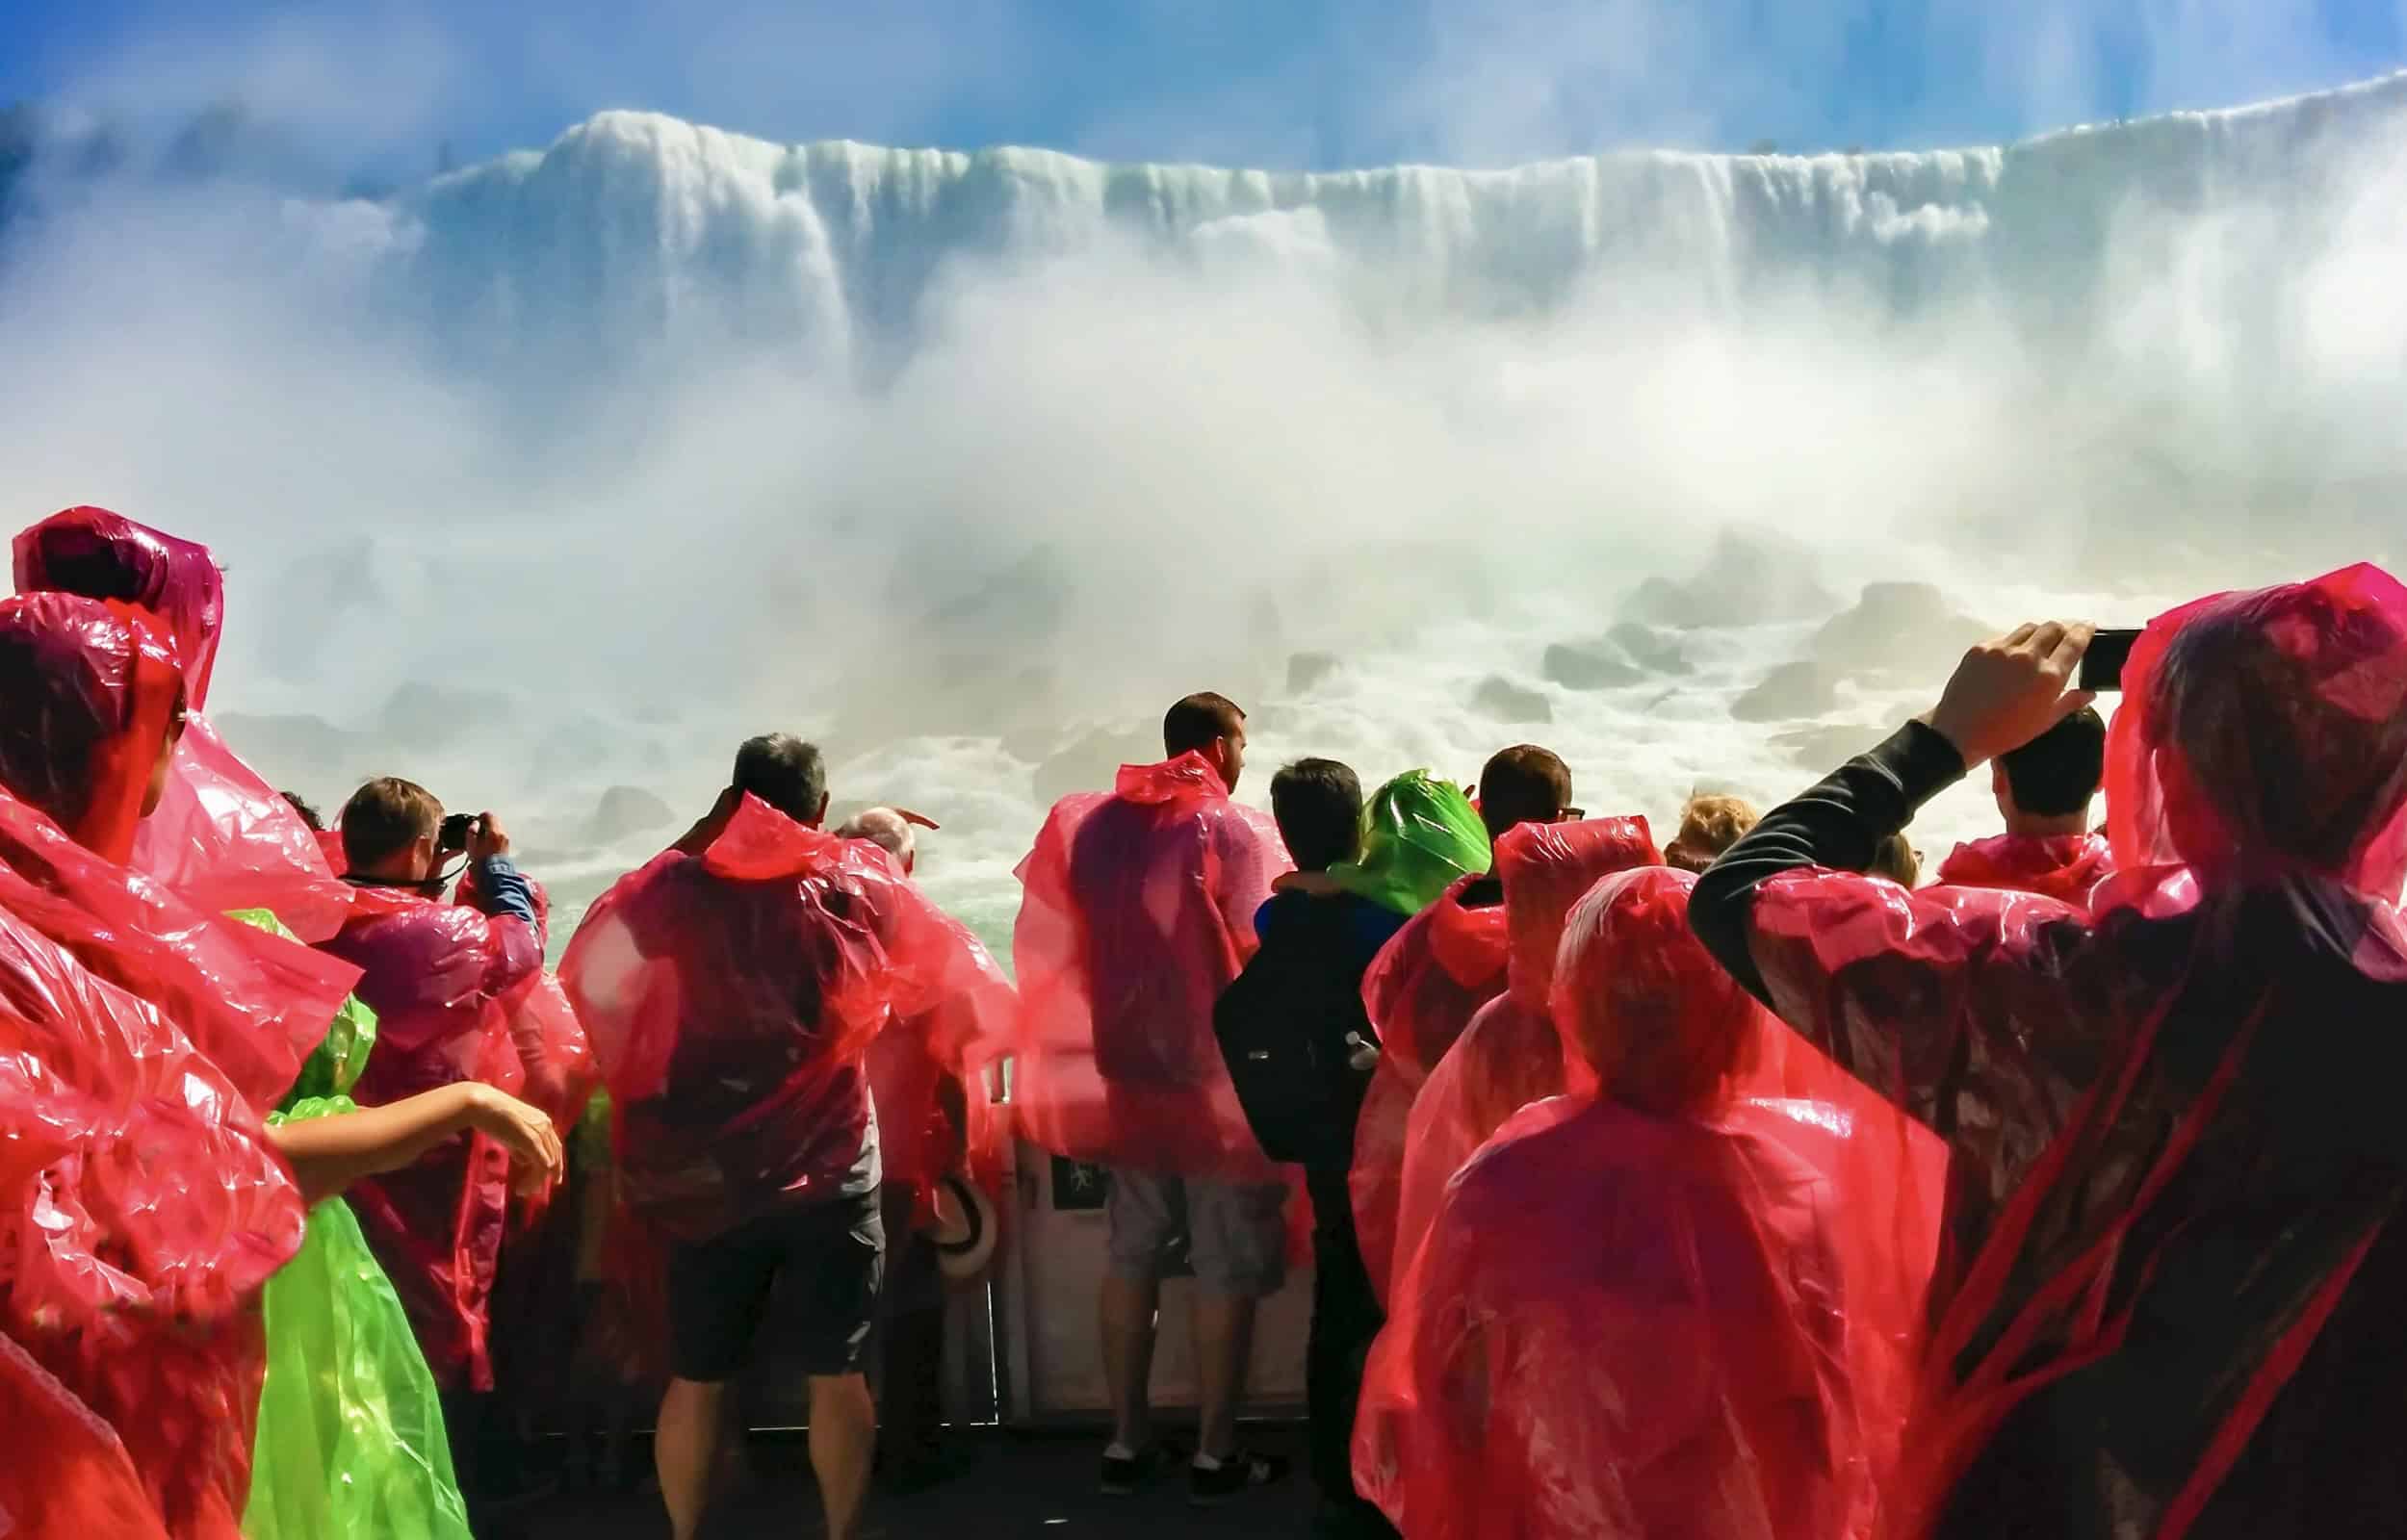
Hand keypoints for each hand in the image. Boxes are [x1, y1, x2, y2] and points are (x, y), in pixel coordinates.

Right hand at [465, 1083, 563, 1195]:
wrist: (482, 1105)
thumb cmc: (491, 1116)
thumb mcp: (509, 1134)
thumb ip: (518, 1147)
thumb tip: (524, 1161)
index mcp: (543, 1121)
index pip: (554, 1146)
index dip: (555, 1163)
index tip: (551, 1178)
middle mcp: (546, 1126)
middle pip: (555, 1155)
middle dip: (550, 1174)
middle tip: (538, 1190)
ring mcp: (540, 1132)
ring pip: (548, 1163)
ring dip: (536, 1181)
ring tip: (523, 1191)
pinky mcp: (531, 1140)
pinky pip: (541, 1165)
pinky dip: (533, 1179)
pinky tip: (521, 1188)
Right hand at [467, 811, 511, 860]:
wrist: (493, 873)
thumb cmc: (482, 861)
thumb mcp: (471, 845)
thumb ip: (471, 831)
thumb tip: (475, 824)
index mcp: (494, 832)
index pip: (489, 815)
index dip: (481, 816)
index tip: (477, 821)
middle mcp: (502, 834)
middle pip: (495, 821)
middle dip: (487, 822)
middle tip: (479, 828)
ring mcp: (506, 839)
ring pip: (499, 828)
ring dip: (491, 829)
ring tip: (482, 837)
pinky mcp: (507, 845)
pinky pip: (501, 835)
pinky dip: (495, 836)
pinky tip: (488, 843)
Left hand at [1923, 622, 2097, 766]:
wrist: (1960, 731)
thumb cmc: (2008, 732)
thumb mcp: (2045, 721)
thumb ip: (2070, 702)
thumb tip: (2091, 692)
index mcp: (2049, 675)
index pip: (2074, 642)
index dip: (2085, 630)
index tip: (2089, 626)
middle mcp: (2027, 656)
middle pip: (2053, 627)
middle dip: (2063, 629)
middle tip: (2064, 637)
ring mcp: (2002, 649)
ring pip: (2029, 628)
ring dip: (2039, 633)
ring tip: (2039, 644)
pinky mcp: (1981, 648)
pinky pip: (2005, 637)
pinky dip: (2015, 642)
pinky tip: (2012, 655)